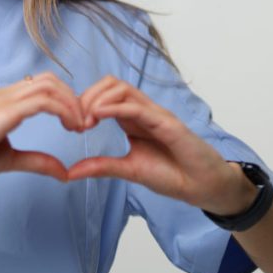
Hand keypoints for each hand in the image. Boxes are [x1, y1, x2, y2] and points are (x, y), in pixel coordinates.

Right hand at [0, 72, 87, 191]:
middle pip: (50, 80)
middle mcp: (4, 95)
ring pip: (49, 85)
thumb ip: (36, 161)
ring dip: (72, 103)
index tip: (76, 125)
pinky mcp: (4, 111)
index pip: (41, 86)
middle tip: (84, 125)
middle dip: (74, 98)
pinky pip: (43, 100)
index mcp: (3, 102)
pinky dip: (63, 110)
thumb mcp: (8, 160)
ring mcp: (3, 99)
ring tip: (80, 126)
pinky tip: (70, 127)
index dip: (65, 100)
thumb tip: (64, 172)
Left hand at [67, 75, 256, 215]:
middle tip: (76, 122)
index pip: (104, 95)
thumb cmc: (171, 175)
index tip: (72, 126)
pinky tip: (99, 116)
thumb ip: (101, 167)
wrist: (203, 187)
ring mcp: (155, 114)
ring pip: (122, 89)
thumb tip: (69, 173)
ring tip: (86, 121)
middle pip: (110, 84)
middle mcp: (143, 111)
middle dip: (87, 97)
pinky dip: (115, 107)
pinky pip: (137, 107)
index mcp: (132, 119)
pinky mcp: (167, 123)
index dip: (84, 103)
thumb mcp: (128, 171)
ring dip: (98, 99)